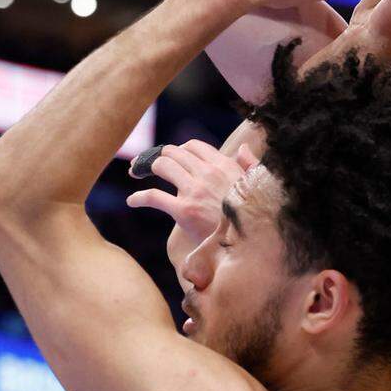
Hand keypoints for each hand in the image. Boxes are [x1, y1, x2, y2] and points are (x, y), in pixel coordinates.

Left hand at [126, 140, 257, 244]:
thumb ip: (250, 164)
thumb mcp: (258, 185)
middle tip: (146, 164)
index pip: (193, 146)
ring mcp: (194, 191)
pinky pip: (154, 196)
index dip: (179, 149)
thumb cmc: (255, 216)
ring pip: (161, 166)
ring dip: (145, 168)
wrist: (251, 244)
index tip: (171, 158)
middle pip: (172, 152)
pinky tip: (132, 201)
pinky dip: (139, 197)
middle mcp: (208, 173)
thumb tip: (244, 148)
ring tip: (137, 174)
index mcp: (224, 165)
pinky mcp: (183, 211)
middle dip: (157, 156)